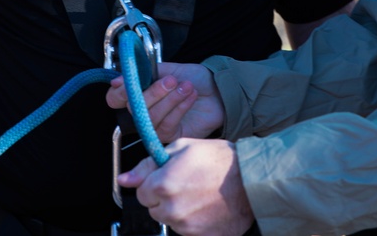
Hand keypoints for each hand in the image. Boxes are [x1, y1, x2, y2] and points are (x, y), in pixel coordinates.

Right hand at [106, 62, 223, 141]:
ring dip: (170, 99)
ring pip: (151, 117)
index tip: (128, 81)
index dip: (118, 92)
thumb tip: (118, 77)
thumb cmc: (195, 79)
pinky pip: (167, 124)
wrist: (218, 90)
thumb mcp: (169, 69)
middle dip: (153, 92)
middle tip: (170, 81)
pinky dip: (180, 108)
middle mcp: (145, 110)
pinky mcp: (171, 136)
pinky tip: (189, 97)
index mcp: (140, 92)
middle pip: (134, 108)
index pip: (115, 98)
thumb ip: (144, 72)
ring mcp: (156, 125)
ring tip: (185, 87)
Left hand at [118, 138, 253, 235]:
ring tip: (199, 193)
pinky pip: (185, 230)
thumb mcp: (181, 148)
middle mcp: (171, 208)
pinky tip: (205, 206)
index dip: (154, 182)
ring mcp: (185, 226)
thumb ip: (148, 164)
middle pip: (153, 208)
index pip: (141, 192)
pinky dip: (192, 221)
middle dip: (164, 197)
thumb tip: (124, 179)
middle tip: (186, 183)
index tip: (168, 176)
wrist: (251, 181)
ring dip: (178, 209)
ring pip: (169, 220)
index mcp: (163, 184)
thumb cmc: (220, 160)